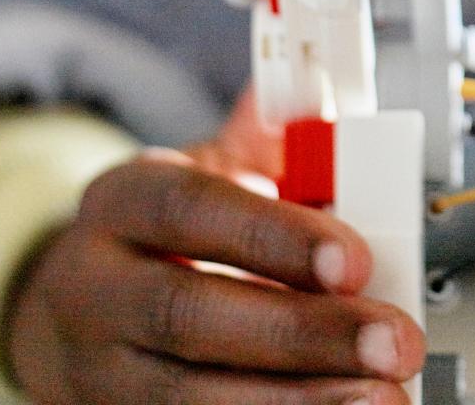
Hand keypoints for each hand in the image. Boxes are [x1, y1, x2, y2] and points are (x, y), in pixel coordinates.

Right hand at [3, 153, 425, 404]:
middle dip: (303, 334)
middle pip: (189, 315)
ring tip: (380, 395)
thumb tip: (321, 99)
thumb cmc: (168, 236)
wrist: (84, 310)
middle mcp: (94, 289)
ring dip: (298, 400)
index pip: (191, 210)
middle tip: (390, 342)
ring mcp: (97, 369)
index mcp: (121, 203)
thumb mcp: (209, 170)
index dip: (274, 237)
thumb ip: (269, 141)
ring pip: (189, 396)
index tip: (353, 261)